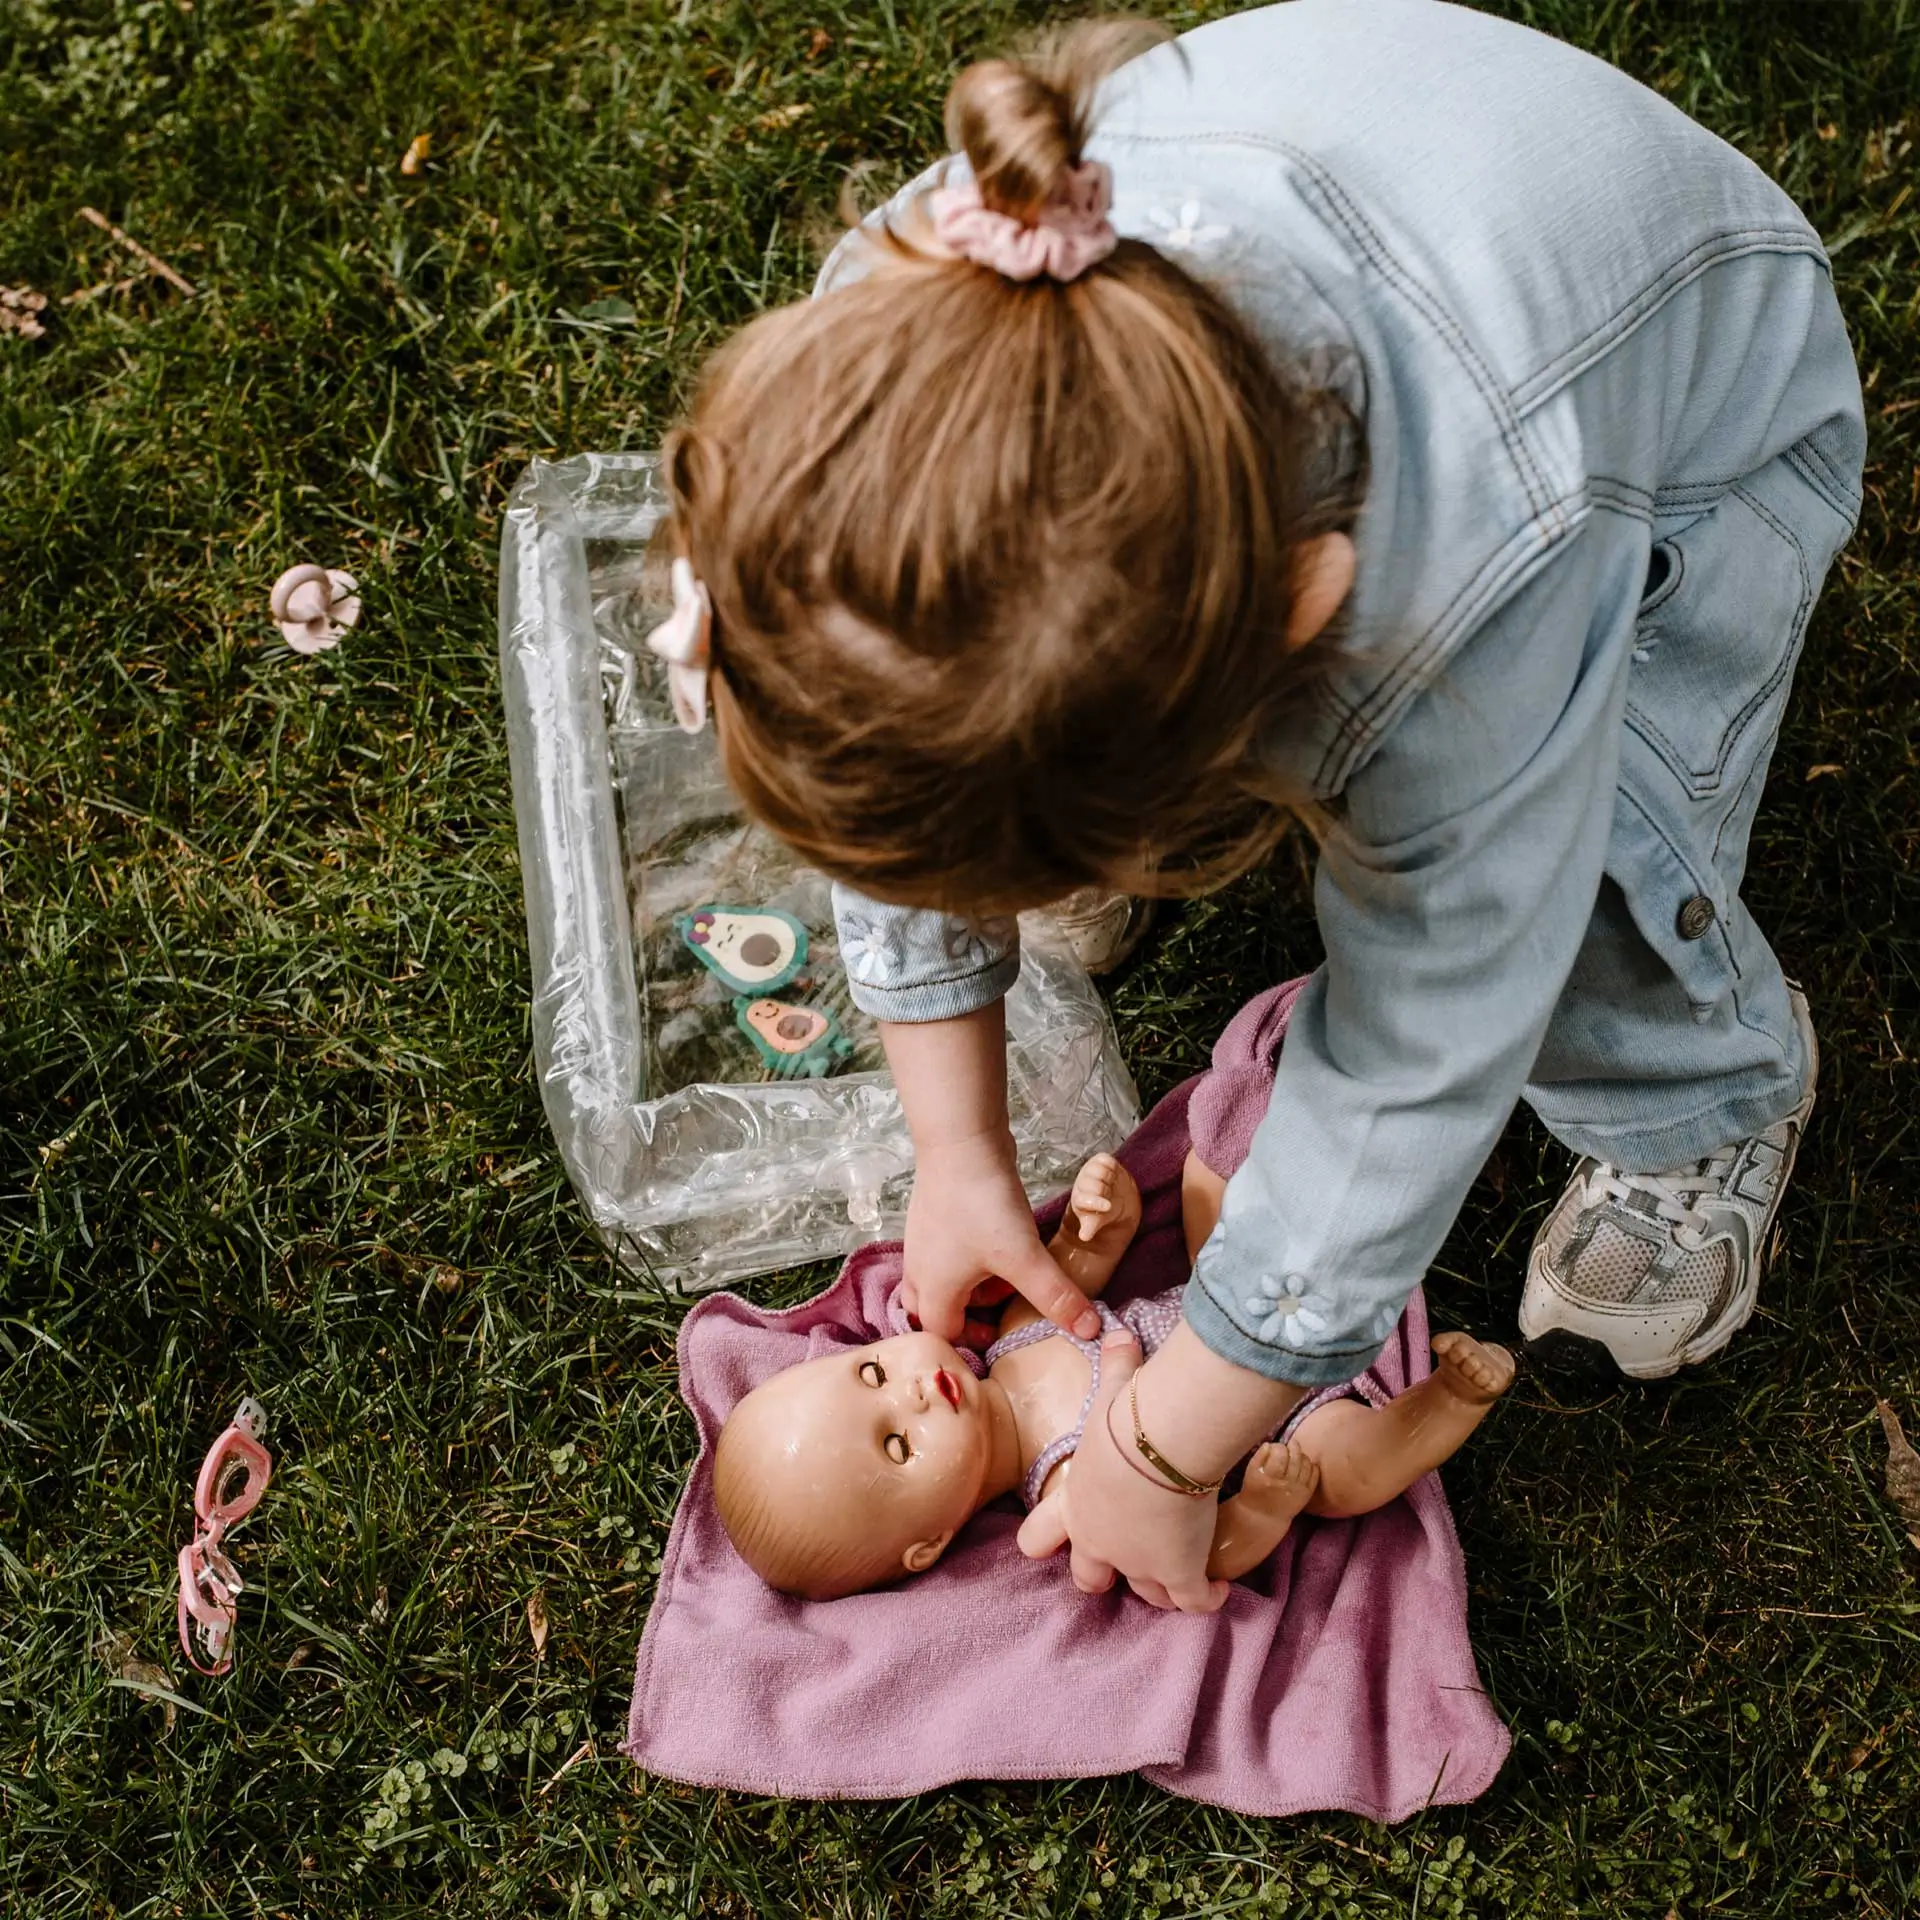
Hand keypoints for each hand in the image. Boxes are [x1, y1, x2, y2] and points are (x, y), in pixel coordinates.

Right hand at [901, 1129, 1102, 1343]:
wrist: (961, 1141)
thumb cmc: (983, 1205)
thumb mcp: (1023, 1257)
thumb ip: (1054, 1296)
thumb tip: (1089, 1331)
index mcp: (933, 1289)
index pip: (942, 1335)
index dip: (970, 1343)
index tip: (1001, 1339)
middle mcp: (920, 1269)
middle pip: (932, 1310)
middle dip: (965, 1317)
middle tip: (999, 1313)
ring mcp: (924, 1240)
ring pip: (939, 1279)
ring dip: (970, 1286)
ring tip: (1006, 1276)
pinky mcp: (935, 1216)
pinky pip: (947, 1253)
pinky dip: (969, 1259)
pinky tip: (999, 1241)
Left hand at [1019, 1329, 1229, 1612]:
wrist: (1157, 1444)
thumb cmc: (1127, 1416)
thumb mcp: (1114, 1392)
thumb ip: (1116, 1367)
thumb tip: (1119, 1333)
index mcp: (1075, 1502)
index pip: (1040, 1535)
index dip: (1045, 1539)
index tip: (1048, 1542)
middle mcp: (1100, 1541)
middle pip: (1089, 1578)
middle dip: (1102, 1574)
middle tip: (1121, 1565)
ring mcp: (1139, 1563)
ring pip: (1147, 1595)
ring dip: (1160, 1589)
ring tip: (1179, 1578)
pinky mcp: (1178, 1573)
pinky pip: (1192, 1600)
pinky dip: (1205, 1597)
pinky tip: (1216, 1589)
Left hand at [1058, 1151, 1141, 1259]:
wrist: (1115, 1195)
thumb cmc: (1104, 1209)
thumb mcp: (1098, 1220)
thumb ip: (1092, 1227)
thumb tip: (1084, 1237)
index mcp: (1079, 1199)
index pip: (1083, 1199)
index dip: (1095, 1202)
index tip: (1107, 1206)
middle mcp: (1082, 1183)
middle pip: (1096, 1186)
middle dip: (1106, 1192)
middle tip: (1109, 1194)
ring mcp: (1090, 1170)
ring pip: (1102, 1172)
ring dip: (1110, 1179)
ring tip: (1111, 1184)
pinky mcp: (1100, 1159)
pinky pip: (1107, 1160)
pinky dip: (1112, 1166)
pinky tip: (1113, 1173)